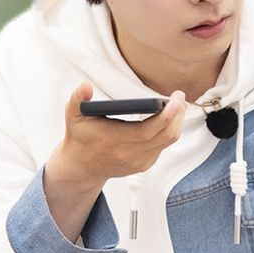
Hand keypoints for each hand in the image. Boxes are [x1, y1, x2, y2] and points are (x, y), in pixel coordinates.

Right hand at [43, 82, 184, 240]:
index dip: (167, 115)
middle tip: (179, 95)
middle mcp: (129, 154)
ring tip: (179, 105)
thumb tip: (85, 85)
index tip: (175, 98)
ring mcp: (139, 161)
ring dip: (177, 122)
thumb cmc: (80, 137)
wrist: (81, 167)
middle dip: (178, 114)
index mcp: (115, 141)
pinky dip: (169, 131)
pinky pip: (163, 146)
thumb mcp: (73, 115)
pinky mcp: (144, 164)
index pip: (148, 130)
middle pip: (166, 135)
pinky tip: (169, 118)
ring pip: (168, 141)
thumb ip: (77, 99)